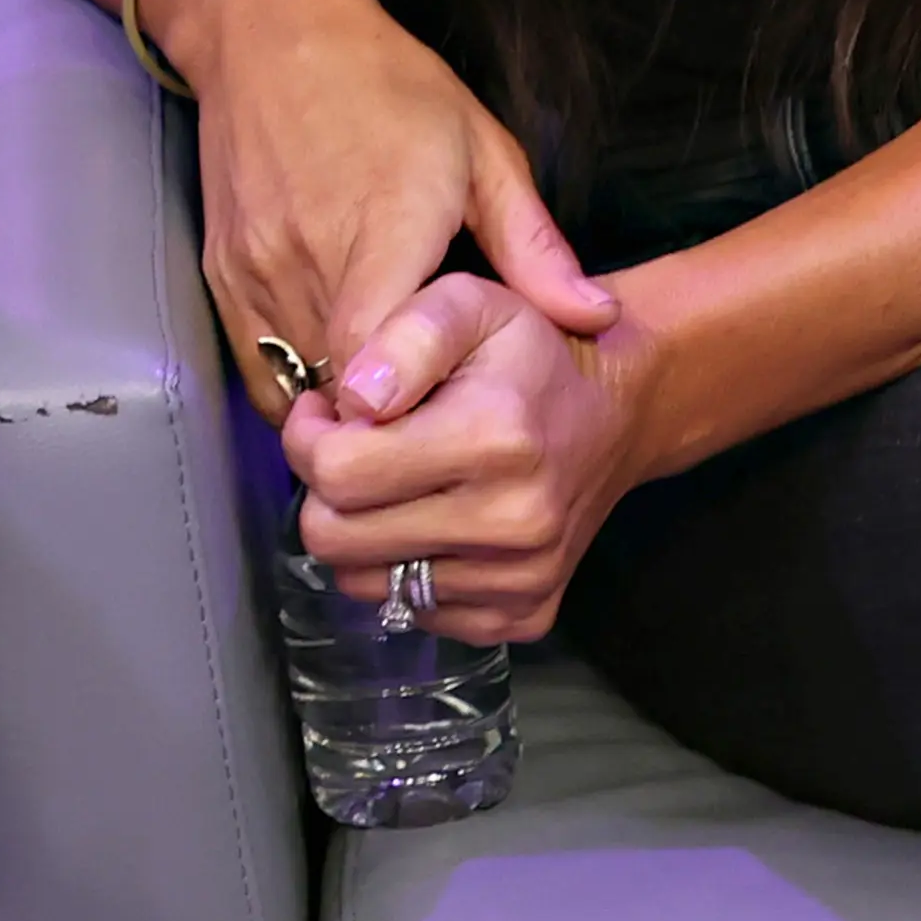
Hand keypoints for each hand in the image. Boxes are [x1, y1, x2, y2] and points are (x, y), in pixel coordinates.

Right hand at [171, 0, 614, 412]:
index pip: (379, 365)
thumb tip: (594, 317)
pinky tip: (340, 366)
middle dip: (392, 419)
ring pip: (296, 386)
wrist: (268, 32)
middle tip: (441, 425)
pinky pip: (257, 366)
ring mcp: (255, 270)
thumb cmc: (386, 84)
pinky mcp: (222, 276)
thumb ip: (535, 247)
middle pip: (341, 389)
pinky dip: (298, 382)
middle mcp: (308, 258)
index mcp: (384, 229)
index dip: (417, 410)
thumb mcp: (482, 149)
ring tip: (396, 402)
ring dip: (345, 403)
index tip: (456, 417)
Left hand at [285, 271, 660, 647]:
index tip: (325, 412)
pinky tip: (431, 520)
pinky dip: (405, 568)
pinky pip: (414, 612)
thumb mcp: (468, 304)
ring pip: (365, 584)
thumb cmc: (526, 352)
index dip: (308, 438)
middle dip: (323, 490)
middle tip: (351, 449)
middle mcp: (512, 522)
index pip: (337, 471)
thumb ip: (403, 335)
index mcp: (493, 438)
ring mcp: (521, 580)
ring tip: (390, 482)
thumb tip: (353, 400)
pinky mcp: (524, 617)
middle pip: (336, 539)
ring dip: (360, 533)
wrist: (612, 415)